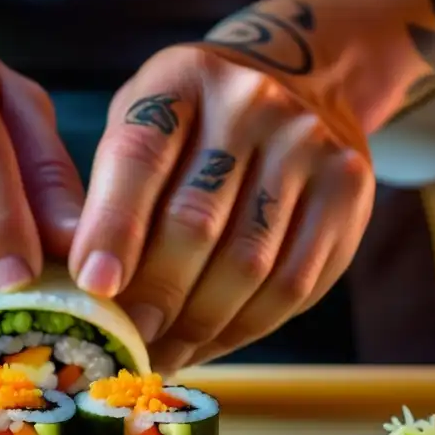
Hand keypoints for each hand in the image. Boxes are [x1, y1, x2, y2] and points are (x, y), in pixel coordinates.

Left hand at [68, 46, 374, 371]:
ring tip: (160, 354)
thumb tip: (86, 292)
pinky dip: (243, 329)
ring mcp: (309, 145)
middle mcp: (251, 103)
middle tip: (124, 342)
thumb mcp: (142, 124)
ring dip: (197, 325)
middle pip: (196, 220)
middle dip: (154, 294)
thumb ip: (110, 192)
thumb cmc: (194, 125)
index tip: (93, 286)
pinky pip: (293, 285)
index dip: (114, 227)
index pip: (140, 156)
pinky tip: (207, 344)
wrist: (302, 83)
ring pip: (248, 263)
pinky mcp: (348, 190)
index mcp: (182, 79)